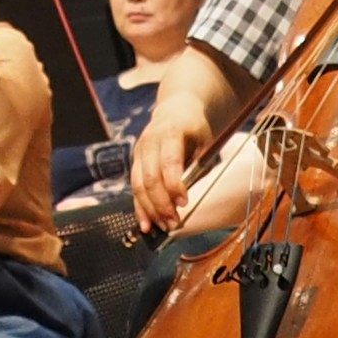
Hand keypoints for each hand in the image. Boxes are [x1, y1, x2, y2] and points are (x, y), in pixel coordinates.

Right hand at [132, 84, 211, 234]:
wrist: (176, 110)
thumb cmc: (193, 127)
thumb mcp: (203, 140)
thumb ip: (196, 165)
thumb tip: (186, 197)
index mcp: (169, 132)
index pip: (168, 161)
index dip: (175, 184)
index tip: (184, 203)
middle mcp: (149, 142)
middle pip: (150, 177)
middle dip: (161, 203)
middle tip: (174, 222)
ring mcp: (139, 152)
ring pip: (138, 185)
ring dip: (150, 209)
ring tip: (163, 227)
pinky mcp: (135, 163)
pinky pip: (134, 188)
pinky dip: (140, 208)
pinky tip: (146, 224)